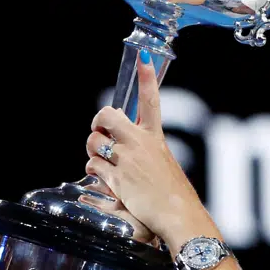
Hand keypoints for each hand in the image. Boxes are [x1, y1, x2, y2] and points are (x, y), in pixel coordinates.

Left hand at [83, 57, 208, 247]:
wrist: (177, 214)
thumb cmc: (172, 192)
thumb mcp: (163, 162)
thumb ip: (144, 149)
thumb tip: (122, 145)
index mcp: (155, 136)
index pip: (150, 100)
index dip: (147, 76)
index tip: (143, 56)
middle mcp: (140, 143)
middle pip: (106, 116)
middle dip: (97, 124)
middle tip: (101, 135)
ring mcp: (127, 159)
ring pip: (94, 142)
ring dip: (93, 152)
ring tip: (105, 163)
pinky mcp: (116, 177)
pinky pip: (92, 166)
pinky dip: (95, 172)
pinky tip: (107, 180)